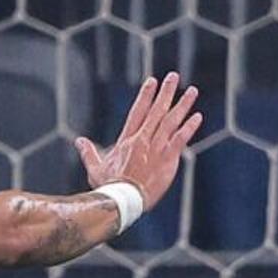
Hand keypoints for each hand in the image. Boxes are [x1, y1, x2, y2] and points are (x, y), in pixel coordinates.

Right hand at [75, 69, 203, 211]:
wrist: (123, 200)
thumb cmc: (109, 187)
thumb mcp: (95, 168)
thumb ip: (89, 152)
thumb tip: (79, 141)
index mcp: (127, 140)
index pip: (138, 111)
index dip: (146, 95)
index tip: (152, 81)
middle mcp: (143, 139)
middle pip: (157, 110)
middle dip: (166, 92)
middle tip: (173, 76)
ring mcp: (156, 148)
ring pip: (171, 121)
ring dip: (182, 105)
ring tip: (192, 91)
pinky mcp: (168, 159)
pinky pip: (181, 139)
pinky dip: (189, 127)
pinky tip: (198, 116)